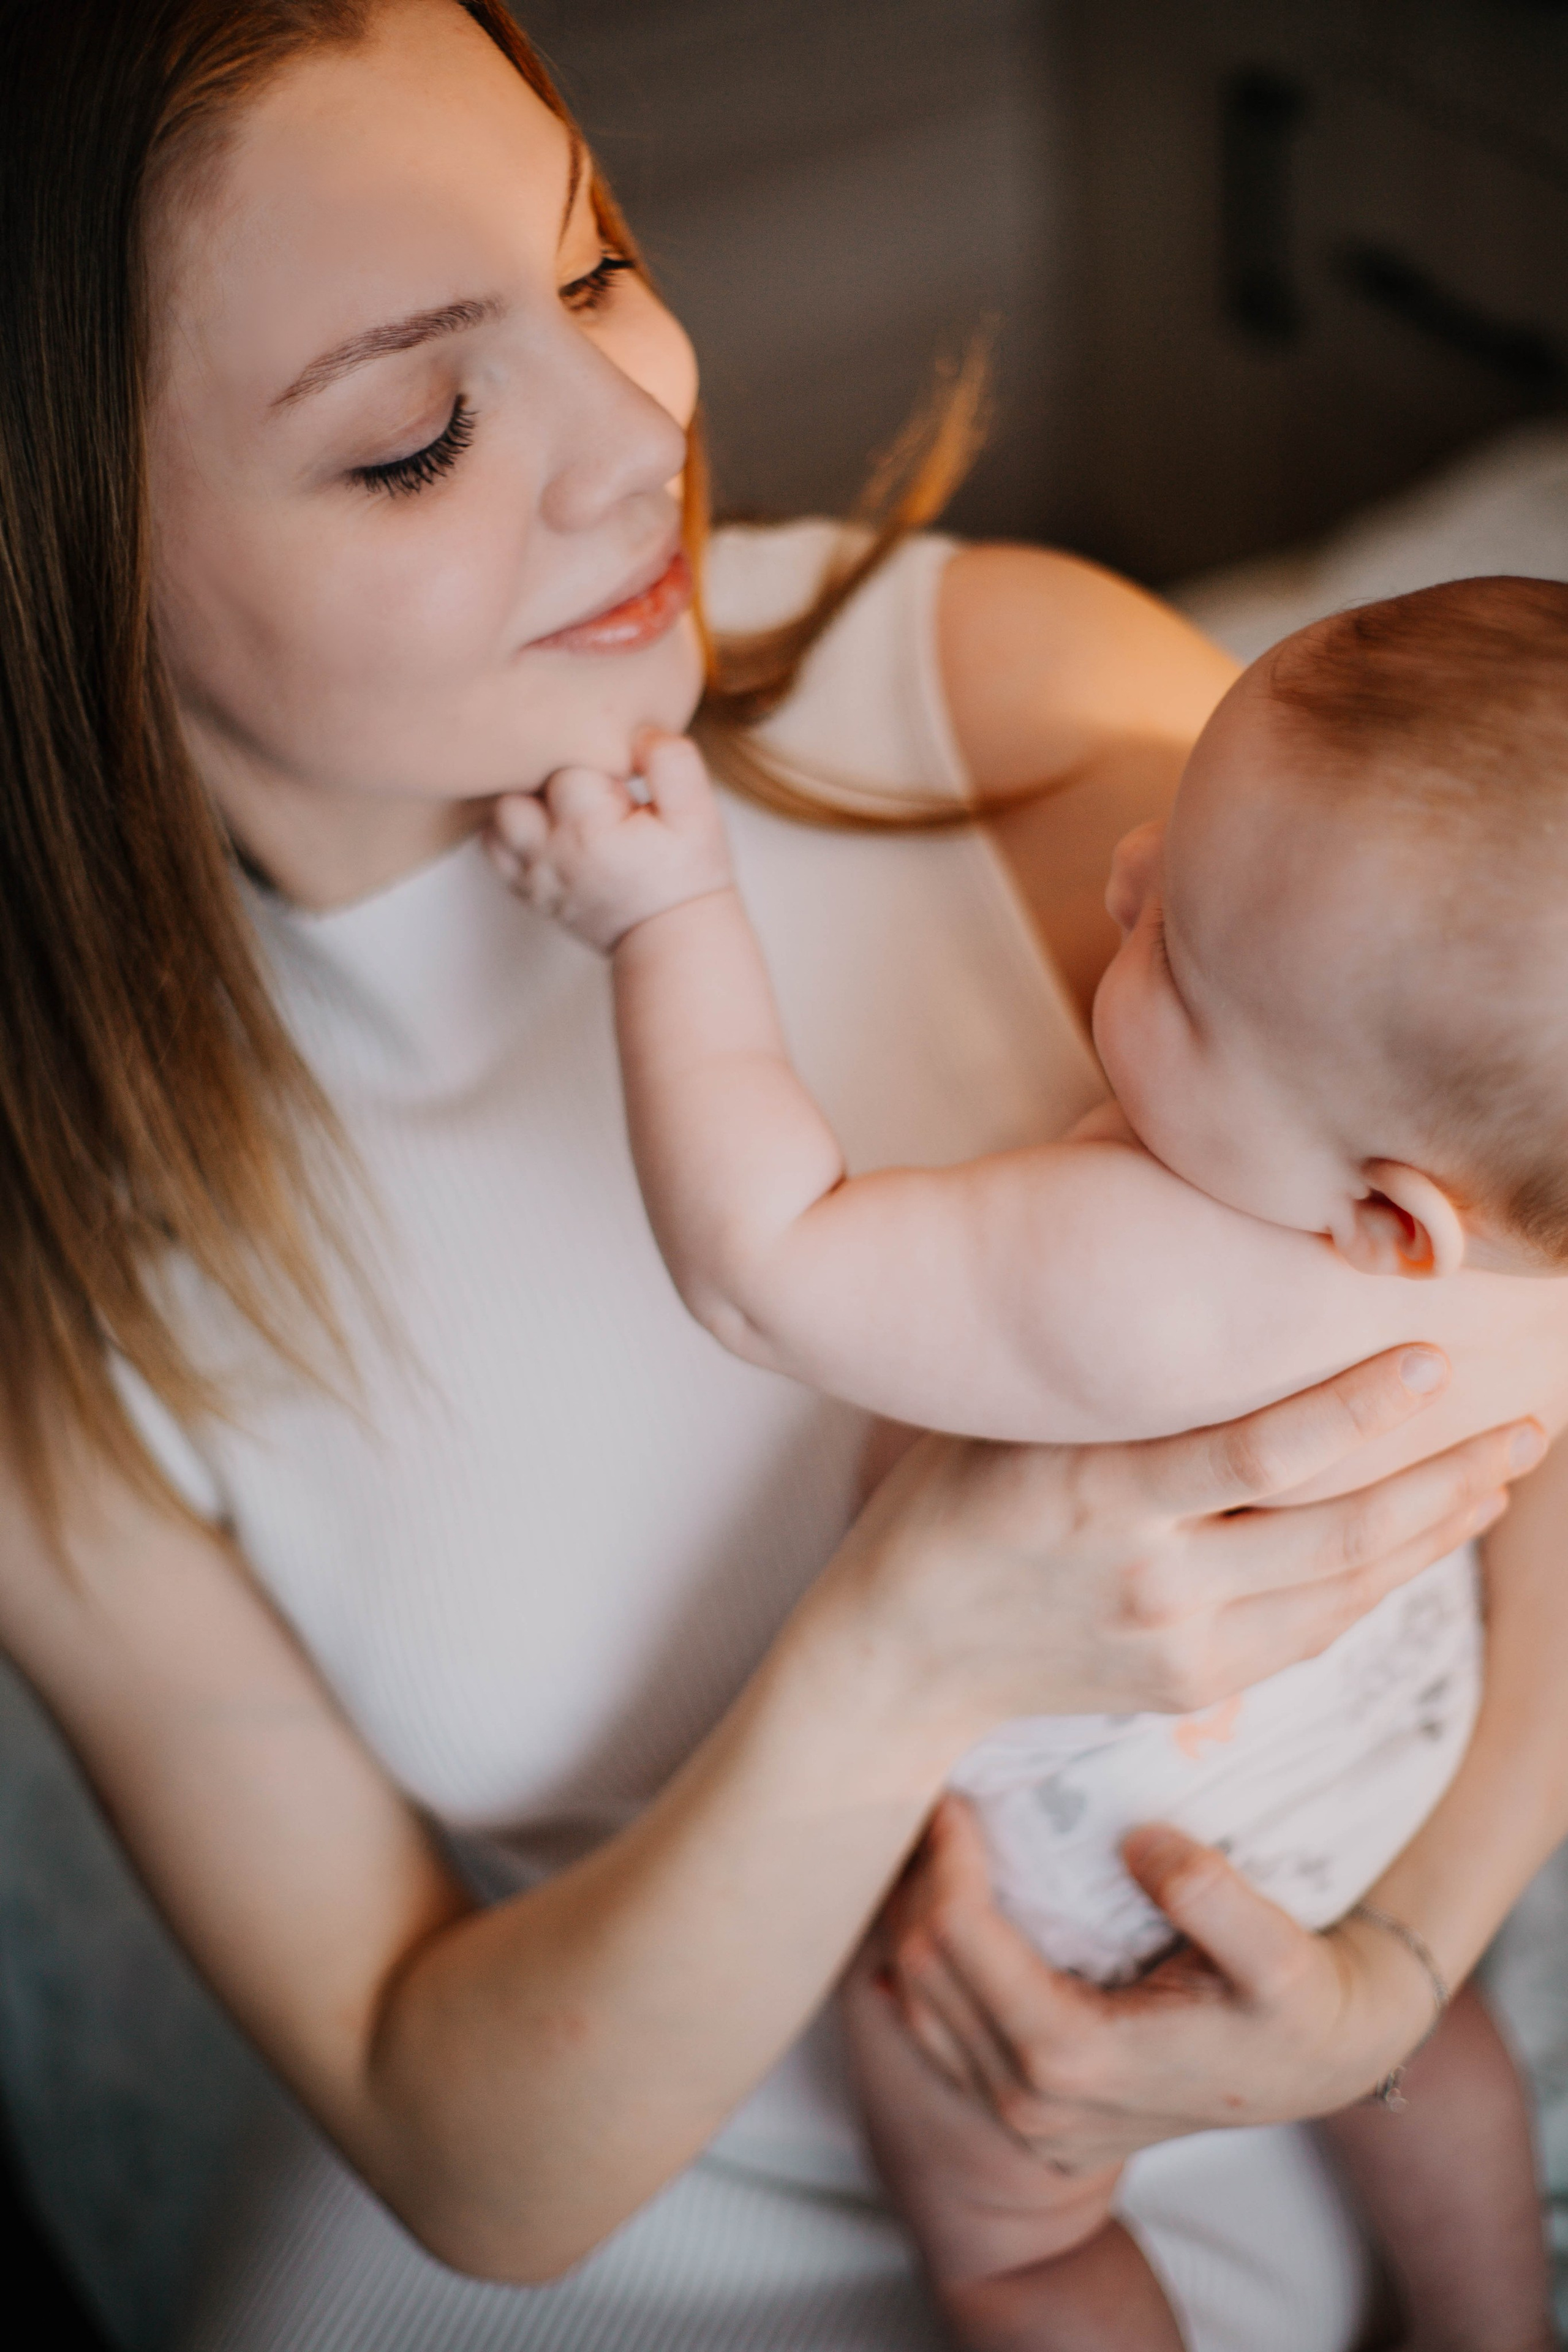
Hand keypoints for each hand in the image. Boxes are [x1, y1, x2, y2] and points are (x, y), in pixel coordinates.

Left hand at [485, 731, 733, 951]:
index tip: (623, 786)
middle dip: (554, 780)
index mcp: (590, 827)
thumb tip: (638, 731)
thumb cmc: (687, 873)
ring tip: (569, 809)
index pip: (569, 764)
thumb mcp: (698, 813)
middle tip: (595, 795)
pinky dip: (512, 833)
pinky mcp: (528, 891)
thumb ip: (672, 761)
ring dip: (529, 802)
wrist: (674, 940)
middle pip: (521, 784)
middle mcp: (551, 851)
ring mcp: (534, 874)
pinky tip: (549, 830)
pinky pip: (495, 849)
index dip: (599, 762)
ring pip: (501, 814)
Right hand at [833, 1343, 1534, 1741]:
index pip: (1257, 1453)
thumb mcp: (1020, 1414)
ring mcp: (1180, 1647)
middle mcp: (1149, 1581)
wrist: (905, 1646)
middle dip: (1446, 1474)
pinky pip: (1319, 1630)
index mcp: (1096, 1495)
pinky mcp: (1197, 1688)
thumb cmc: (960, 1491)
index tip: (1433, 1355)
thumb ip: (1120, 1363)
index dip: (1356, 1408)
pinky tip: (1432, 1534)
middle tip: (1526, 1417)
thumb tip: (1200, 1232)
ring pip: (1347, 1590)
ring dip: (1438, 1529)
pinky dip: (1386, 1580)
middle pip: (1335, 1533)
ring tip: (1505, 1469)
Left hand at [858, 1797, 1441, 2173]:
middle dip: (919, 1881)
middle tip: (941, 1806)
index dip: (945, 1856)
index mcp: (1075, 2056)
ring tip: (941, 1850)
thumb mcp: (1279, 1953)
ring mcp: (1026, 2121)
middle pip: (920, 1970)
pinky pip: (936, 2037)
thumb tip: (1139, 1841)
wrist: (1321, 2067)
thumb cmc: (1299, 2005)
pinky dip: (924, 1969)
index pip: (959, 1937)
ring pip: (914, 2006)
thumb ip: (1214, 1897)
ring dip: (913, 1921)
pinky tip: (939, 1912)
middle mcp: (1033, 2102)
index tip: (954, 1792)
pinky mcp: (1029, 2119)